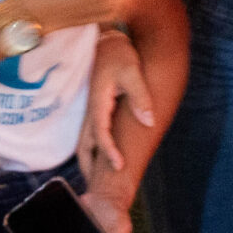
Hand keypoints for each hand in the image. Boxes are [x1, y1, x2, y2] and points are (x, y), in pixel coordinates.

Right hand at [84, 28, 154, 185]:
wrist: (108, 41)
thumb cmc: (121, 56)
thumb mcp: (133, 72)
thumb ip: (140, 97)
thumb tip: (149, 121)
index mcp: (99, 103)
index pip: (101, 133)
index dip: (109, 151)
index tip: (120, 166)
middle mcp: (91, 111)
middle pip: (84, 146)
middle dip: (90, 168)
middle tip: (99, 190)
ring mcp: (90, 111)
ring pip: (84, 143)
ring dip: (89, 162)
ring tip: (97, 182)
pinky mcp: (94, 110)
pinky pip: (89, 135)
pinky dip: (93, 151)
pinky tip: (102, 160)